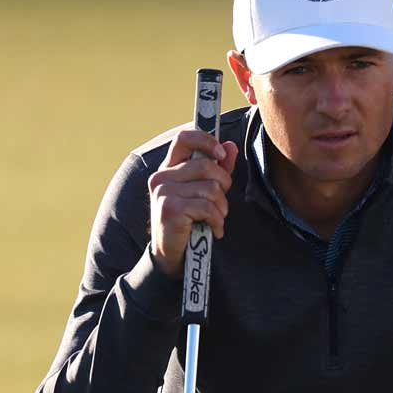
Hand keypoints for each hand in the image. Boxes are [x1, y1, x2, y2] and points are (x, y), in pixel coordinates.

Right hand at [147, 129, 238, 276]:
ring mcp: (163, 192)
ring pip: (211, 188)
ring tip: (215, 219)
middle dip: (224, 185)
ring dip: (222, 208)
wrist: (172, 254)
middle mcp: (162, 176)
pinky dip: (217, 221)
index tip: (222, 154)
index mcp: (169, 168)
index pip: (184, 138)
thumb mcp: (204, 192)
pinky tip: (214, 229)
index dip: (206, 140)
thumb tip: (230, 146)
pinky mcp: (170, 209)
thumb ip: (217, 169)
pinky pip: (208, 207)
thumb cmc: (190, 221)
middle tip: (220, 202)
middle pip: (207, 166)